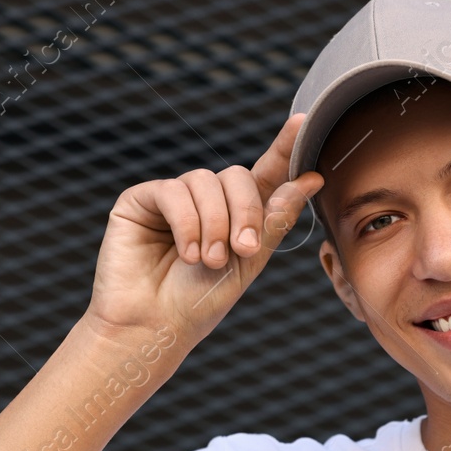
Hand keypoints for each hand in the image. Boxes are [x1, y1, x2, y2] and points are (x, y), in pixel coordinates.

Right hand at [83, 112, 323, 346]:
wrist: (154, 327)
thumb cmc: (199, 303)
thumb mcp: (248, 263)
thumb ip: (274, 219)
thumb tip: (309, 179)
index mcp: (237, 215)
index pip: (264, 174)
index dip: (282, 148)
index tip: (301, 123)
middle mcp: (206, 201)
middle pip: (238, 176)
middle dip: (246, 213)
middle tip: (242, 251)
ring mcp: (173, 198)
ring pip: (206, 182)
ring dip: (214, 225)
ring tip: (208, 262)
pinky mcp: (141, 200)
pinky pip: (173, 191)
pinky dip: (187, 223)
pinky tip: (187, 252)